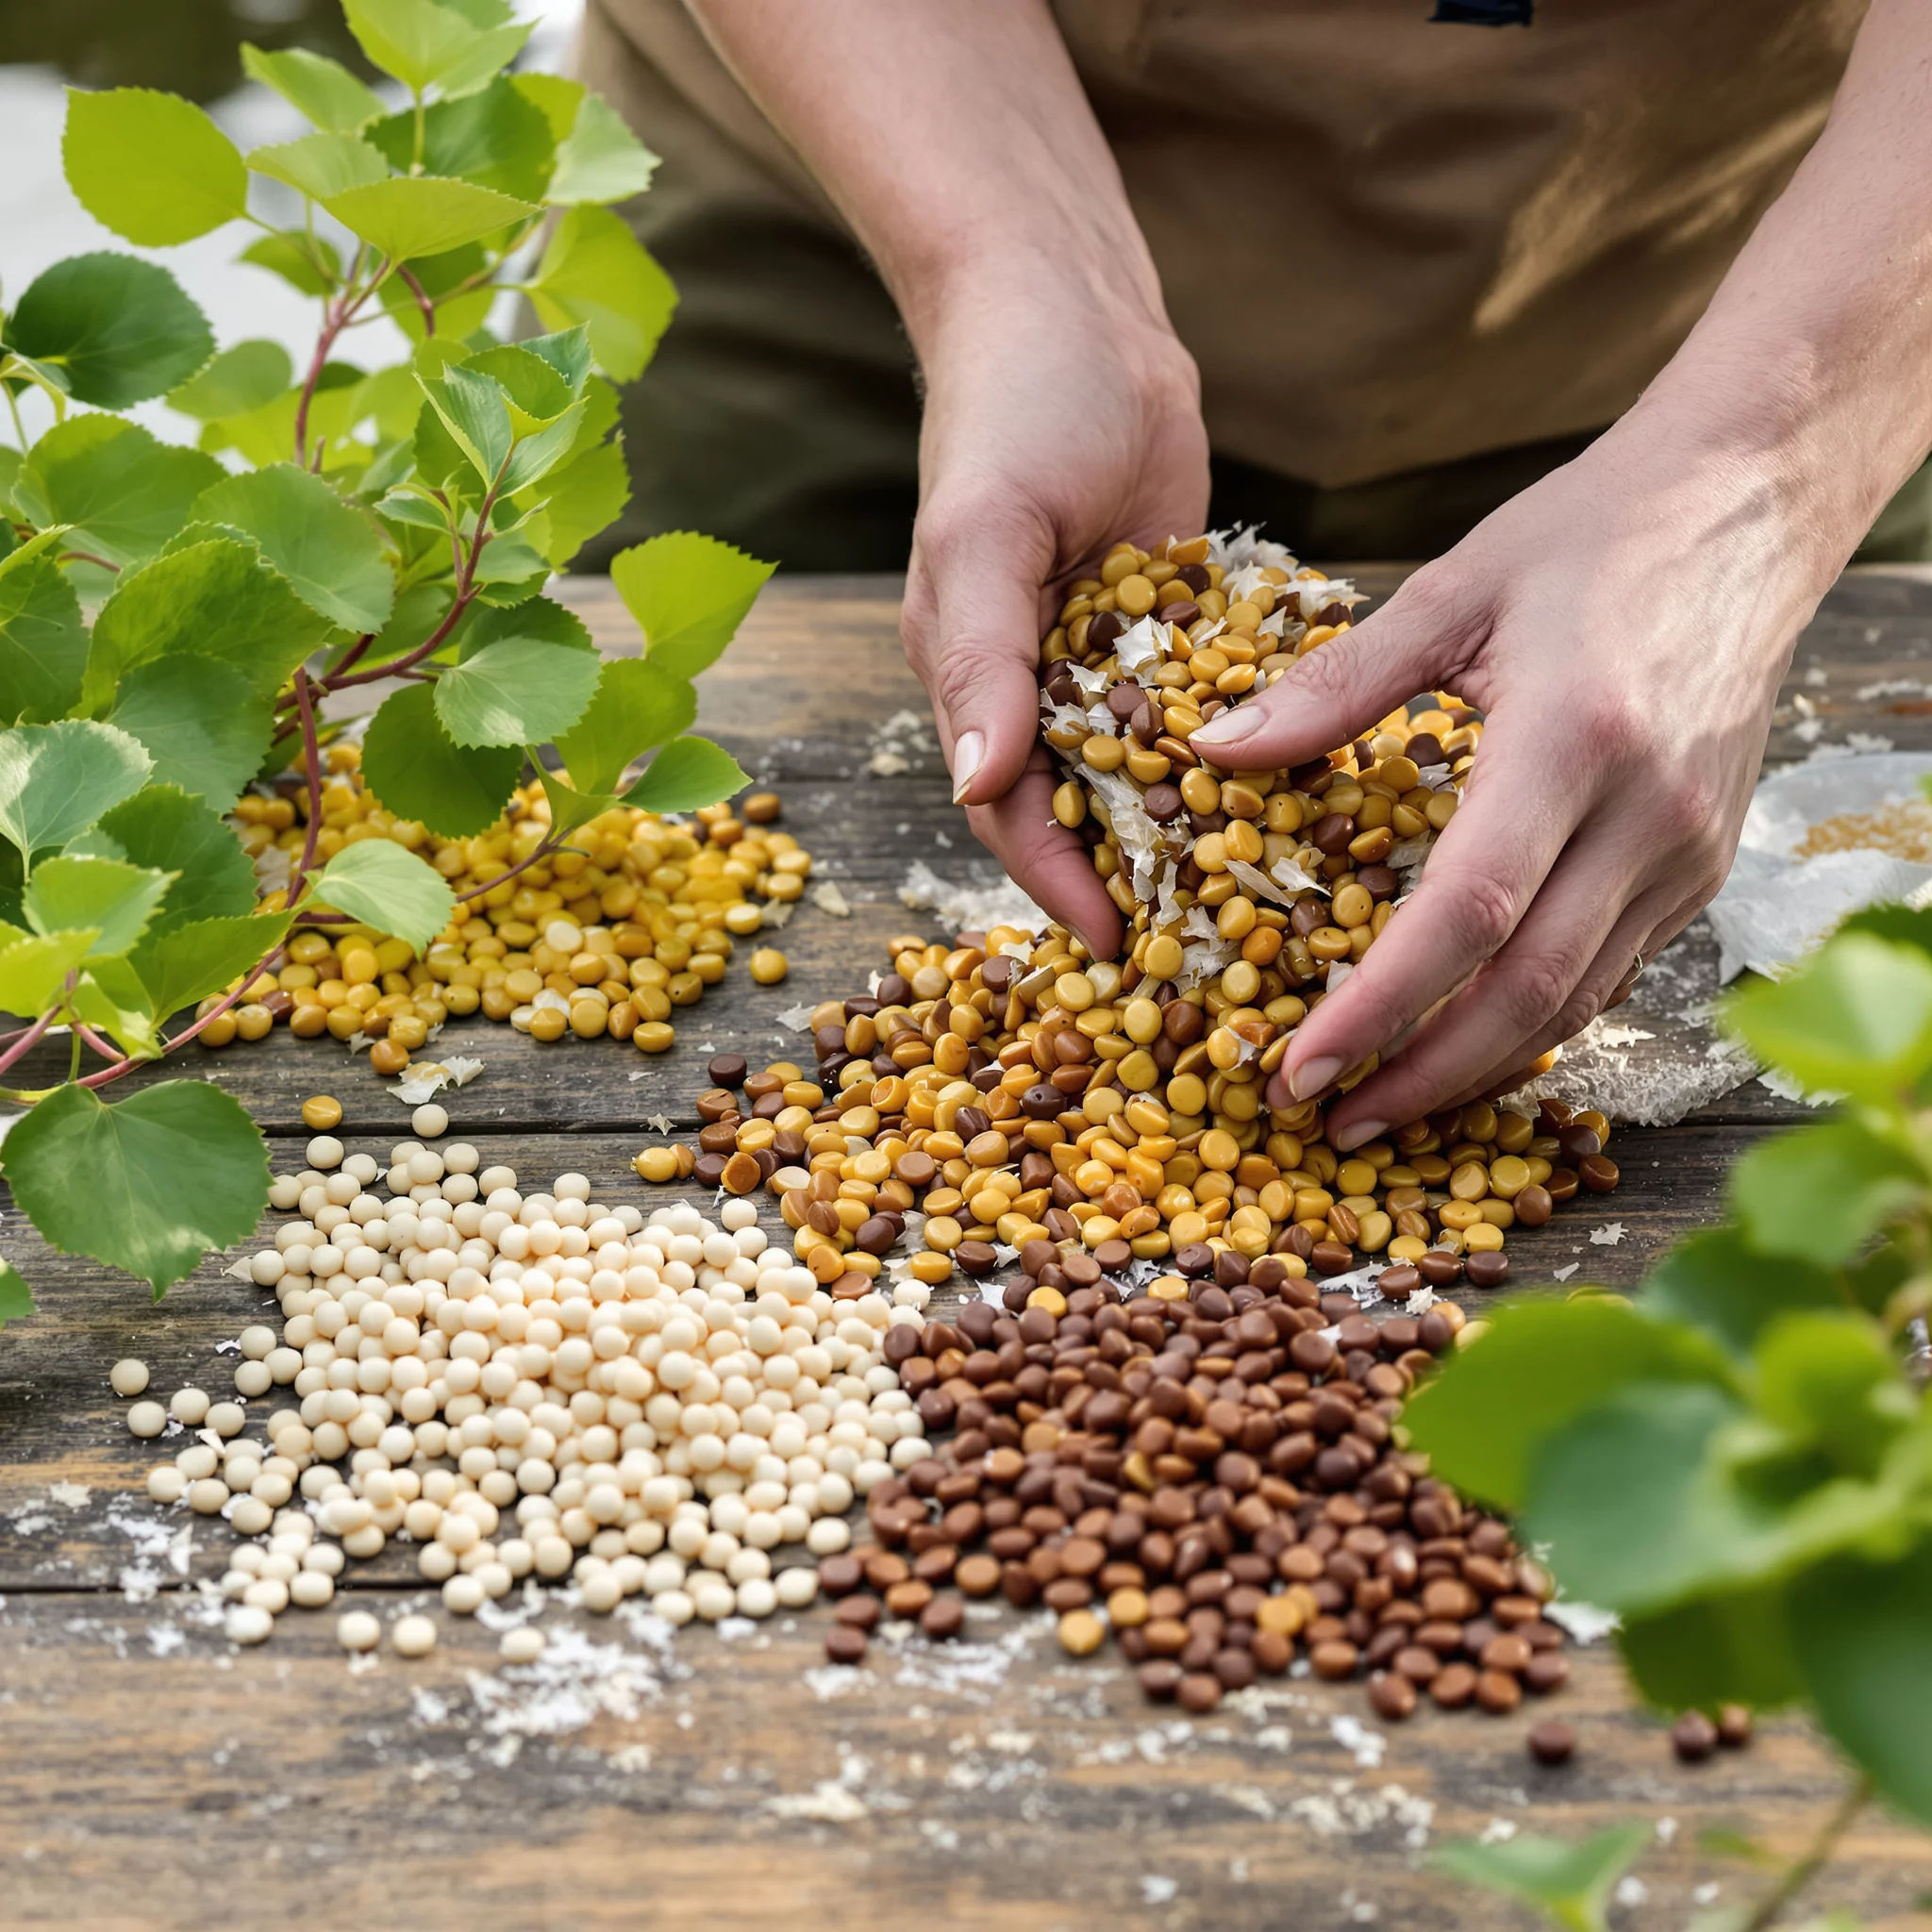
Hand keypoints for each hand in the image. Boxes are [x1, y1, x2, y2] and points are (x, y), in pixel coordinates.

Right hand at [904, 270, 1207, 955]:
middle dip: (1137, 880)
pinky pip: (1206, 711)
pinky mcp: (1172, 628)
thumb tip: (980, 784)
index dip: (1060, 881)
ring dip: (1198, 831)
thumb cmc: (1012, 411)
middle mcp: (1039, 684)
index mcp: (973, 679)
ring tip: (1266, 900)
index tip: (1120, 944)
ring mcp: (1108, 660)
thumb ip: (983, 660)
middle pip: (1086, 811)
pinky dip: (1242, 753)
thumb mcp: (986, 533)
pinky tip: (1305, 797)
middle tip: (1209, 949)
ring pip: (1152, 773)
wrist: (1076, 308)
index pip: (1012, 811)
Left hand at [1189, 421, 1827, 1147]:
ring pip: (1579, 1001)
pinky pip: (1614, 971)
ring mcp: (1686, 849)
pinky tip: (1466, 1043)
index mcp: (1573, 740)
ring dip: (1479, 1070)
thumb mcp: (1452, 590)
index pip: (1467, 913)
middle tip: (1331, 1121)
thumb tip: (1215, 750)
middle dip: (1424, 1075)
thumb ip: (1334, 685)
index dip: (1379, 1005)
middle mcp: (1645, 813)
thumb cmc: (1593, 535)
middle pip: (1529, 990)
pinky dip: (1534, 1021)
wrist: (1746, 506)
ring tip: (1385, 1107)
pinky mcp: (1703, 863)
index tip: (1300, 1064)